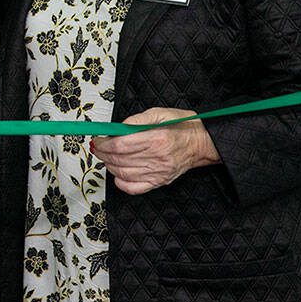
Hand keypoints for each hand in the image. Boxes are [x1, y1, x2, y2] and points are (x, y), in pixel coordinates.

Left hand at [90, 108, 220, 194]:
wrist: (202, 143)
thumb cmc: (182, 127)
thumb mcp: (160, 113)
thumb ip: (137, 119)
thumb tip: (118, 126)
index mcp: (156, 139)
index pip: (121, 145)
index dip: (104, 143)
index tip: (98, 139)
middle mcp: (157, 158)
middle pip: (119, 159)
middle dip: (102, 153)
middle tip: (97, 147)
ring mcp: (159, 173)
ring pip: (123, 173)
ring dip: (109, 165)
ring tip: (105, 156)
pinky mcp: (160, 182)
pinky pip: (134, 188)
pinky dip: (121, 182)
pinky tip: (117, 173)